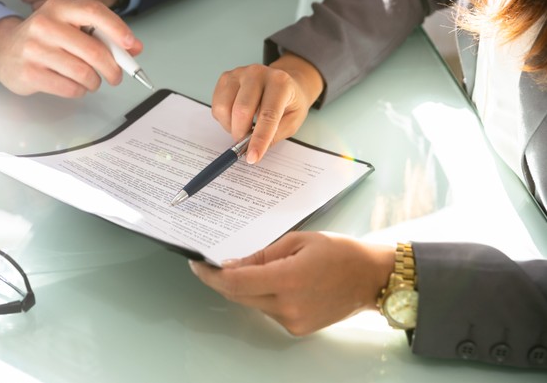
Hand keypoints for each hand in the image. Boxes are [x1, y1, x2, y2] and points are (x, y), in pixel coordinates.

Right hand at [0, 0, 141, 97]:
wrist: (1, 49)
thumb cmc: (44, 38)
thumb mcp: (69, 26)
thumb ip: (101, 34)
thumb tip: (134, 49)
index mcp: (58, 7)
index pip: (94, 12)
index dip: (117, 29)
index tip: (131, 45)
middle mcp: (44, 24)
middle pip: (94, 50)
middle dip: (113, 68)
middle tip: (116, 76)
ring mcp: (34, 49)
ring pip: (83, 73)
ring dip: (95, 82)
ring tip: (92, 80)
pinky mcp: (29, 73)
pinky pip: (69, 88)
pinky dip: (79, 91)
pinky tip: (75, 85)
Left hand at [190, 232, 393, 335]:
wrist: (372, 278)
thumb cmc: (339, 252)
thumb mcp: (298, 241)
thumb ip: (262, 255)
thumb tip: (232, 265)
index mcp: (287, 279)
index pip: (235, 282)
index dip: (211, 275)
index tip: (197, 265)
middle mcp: (287, 306)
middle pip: (239, 295)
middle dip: (223, 280)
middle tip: (213, 263)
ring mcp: (293, 321)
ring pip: (253, 303)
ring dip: (247, 287)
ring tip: (259, 267)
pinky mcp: (298, 328)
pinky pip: (268, 311)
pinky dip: (264, 296)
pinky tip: (278, 281)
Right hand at [211, 53, 323, 163]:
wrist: (284, 81)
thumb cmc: (289, 102)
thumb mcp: (292, 121)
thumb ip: (273, 135)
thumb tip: (251, 148)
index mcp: (280, 83)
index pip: (268, 115)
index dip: (259, 139)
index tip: (252, 158)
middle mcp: (258, 73)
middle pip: (241, 110)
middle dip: (240, 134)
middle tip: (245, 144)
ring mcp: (239, 73)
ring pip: (224, 108)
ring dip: (231, 127)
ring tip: (243, 128)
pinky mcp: (226, 78)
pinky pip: (217, 106)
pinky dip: (224, 120)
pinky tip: (235, 118)